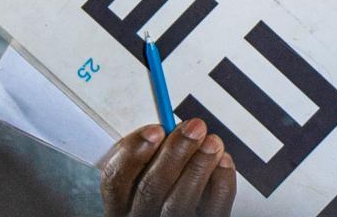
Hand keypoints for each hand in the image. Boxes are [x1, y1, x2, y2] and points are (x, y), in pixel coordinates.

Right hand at [95, 119, 236, 216]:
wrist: (182, 213)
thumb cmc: (163, 193)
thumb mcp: (143, 178)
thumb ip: (151, 157)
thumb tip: (175, 128)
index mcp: (121, 203)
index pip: (114, 180)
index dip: (132, 152)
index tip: (156, 129)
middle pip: (150, 188)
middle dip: (174, 153)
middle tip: (194, 128)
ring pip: (179, 202)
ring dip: (199, 165)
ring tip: (212, 142)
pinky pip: (212, 208)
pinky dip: (221, 181)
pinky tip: (222, 162)